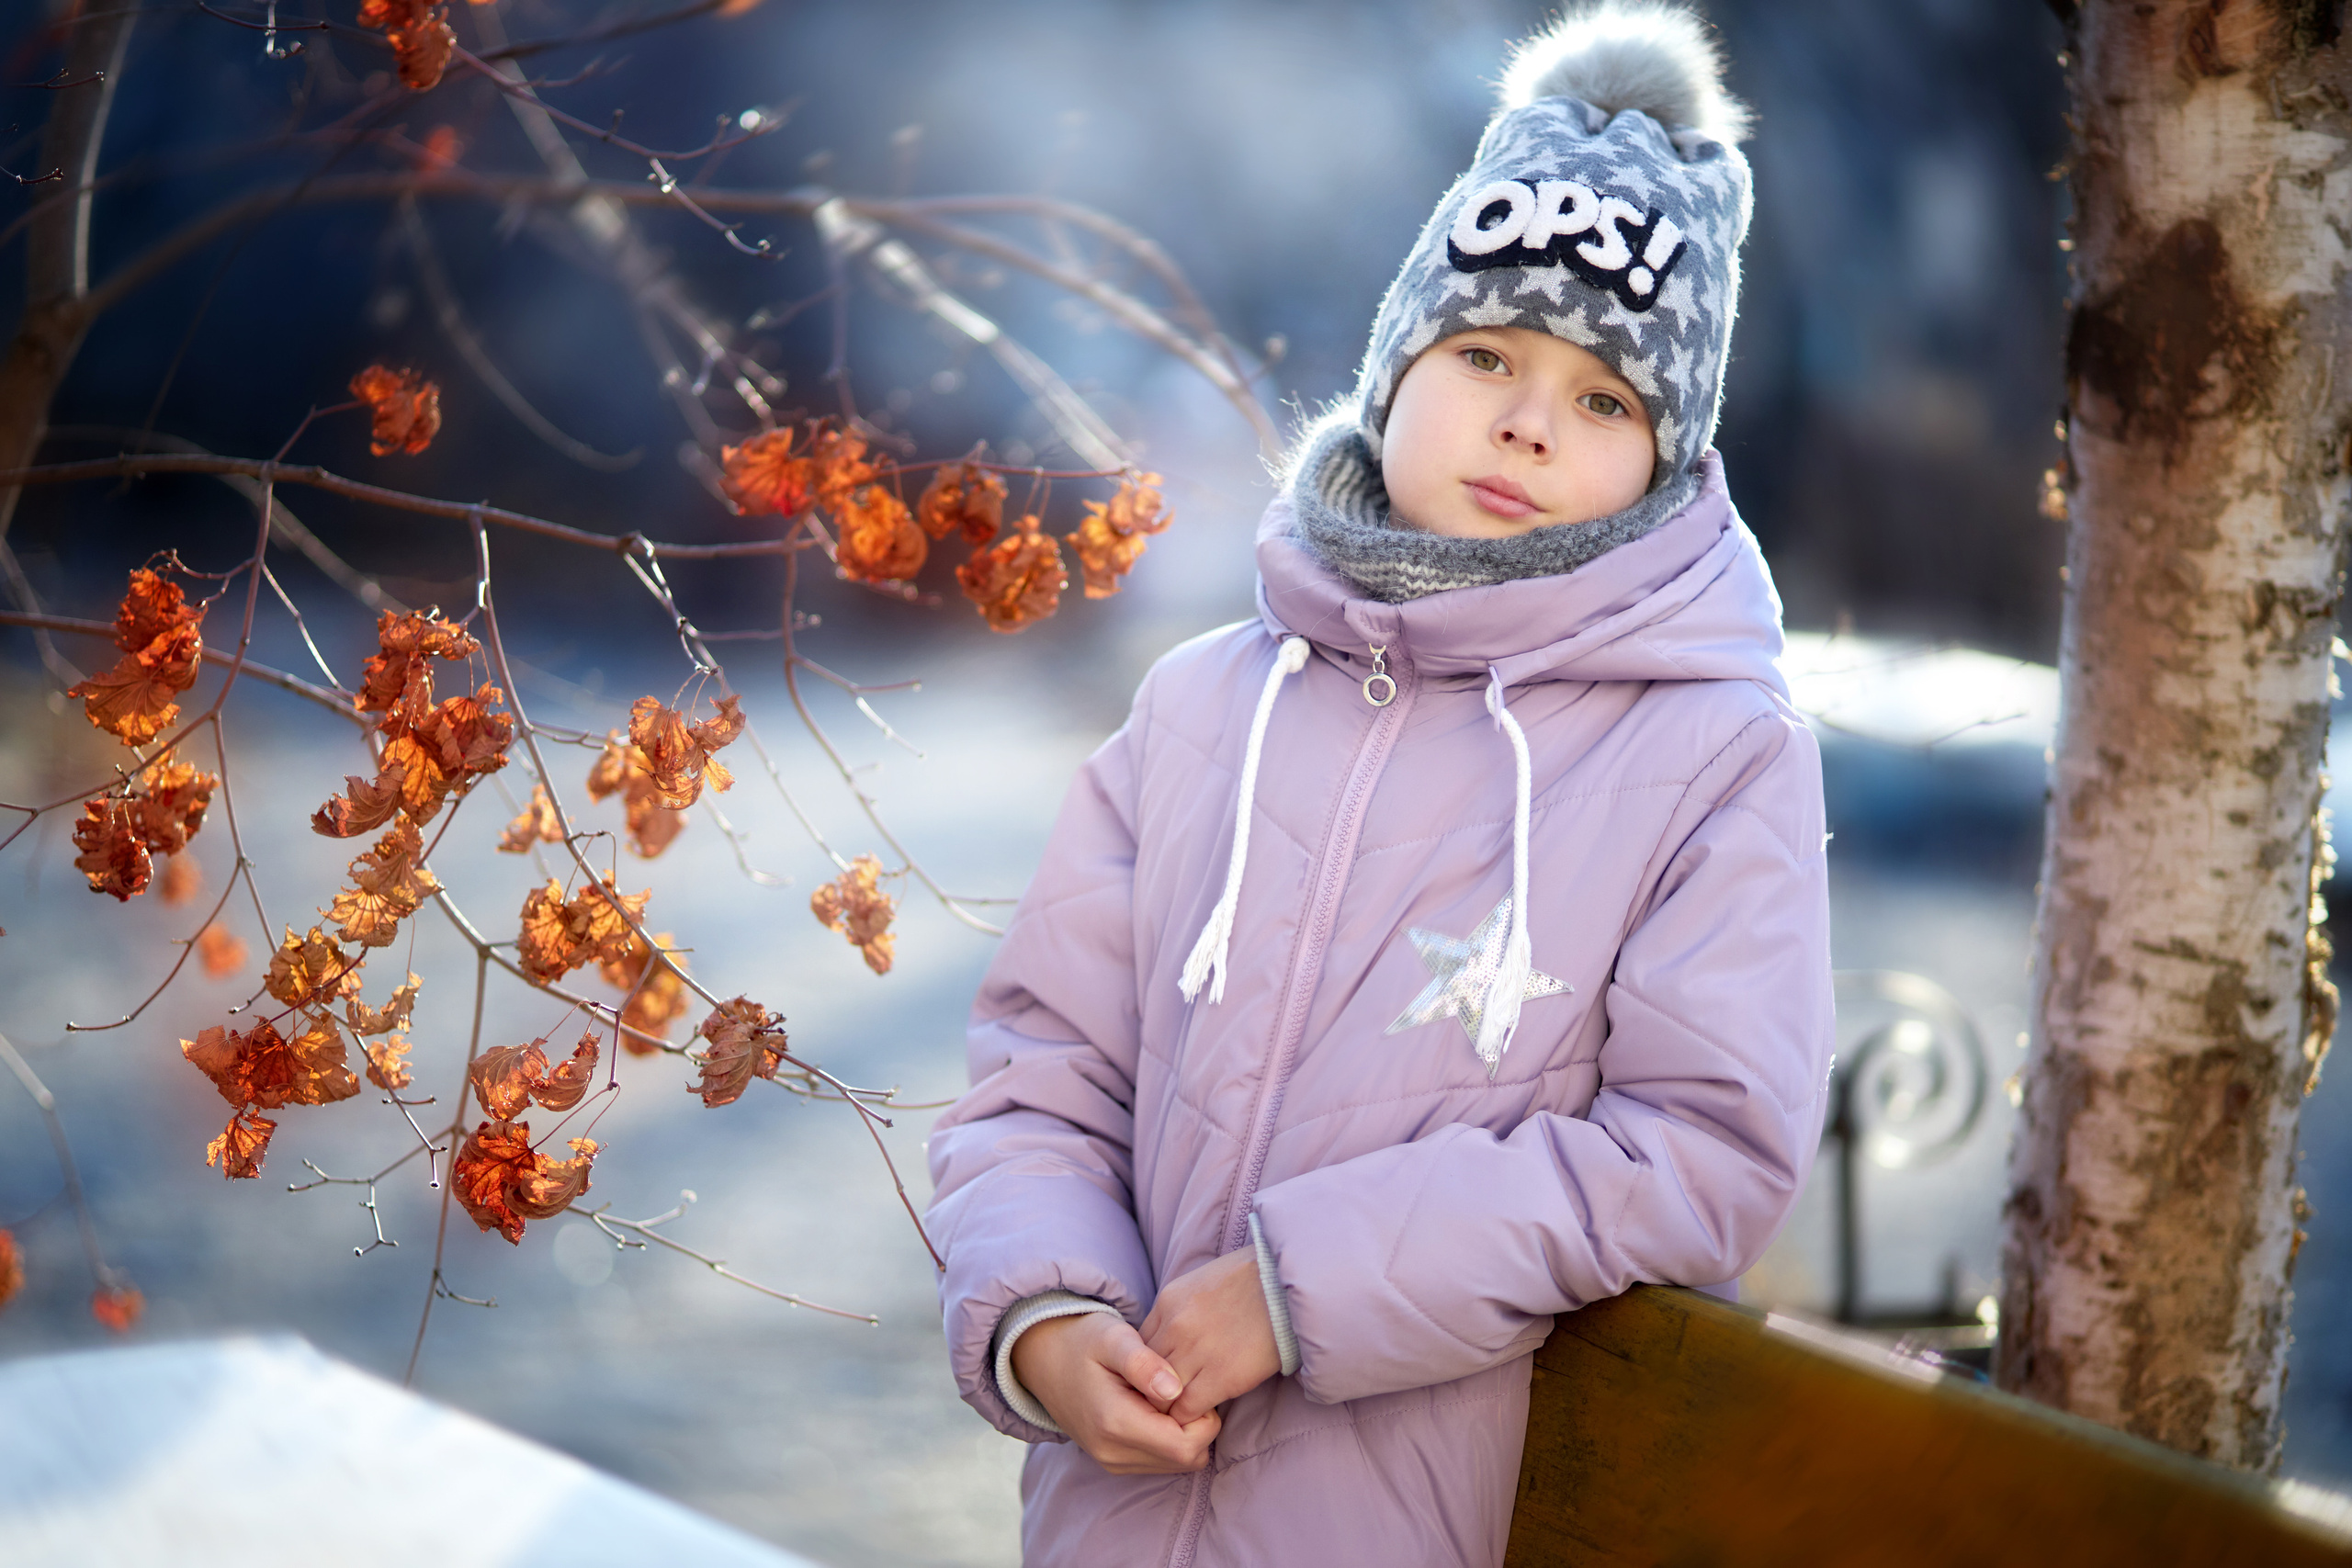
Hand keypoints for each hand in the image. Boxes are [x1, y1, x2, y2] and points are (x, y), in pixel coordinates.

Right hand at [1009, 1311, 1221, 1473]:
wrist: (1043, 1358)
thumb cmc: (1082, 1340)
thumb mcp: (1113, 1337)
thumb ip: (1144, 1363)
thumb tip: (1175, 1390)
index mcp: (1115, 1423)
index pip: (1187, 1445)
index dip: (1204, 1418)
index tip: (1192, 1384)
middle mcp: (1113, 1452)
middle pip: (1186, 1459)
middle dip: (1198, 1425)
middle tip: (1183, 1386)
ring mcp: (1111, 1462)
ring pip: (1177, 1464)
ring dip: (1184, 1432)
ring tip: (1166, 1394)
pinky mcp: (1113, 1462)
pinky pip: (1161, 1462)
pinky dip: (1169, 1439)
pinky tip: (1156, 1407)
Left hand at [1140, 1247, 1281, 1424]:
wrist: (1291, 1282)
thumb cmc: (1256, 1279)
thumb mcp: (1204, 1281)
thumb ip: (1183, 1308)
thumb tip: (1174, 1333)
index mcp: (1168, 1301)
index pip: (1137, 1347)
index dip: (1145, 1369)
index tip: (1158, 1380)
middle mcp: (1175, 1326)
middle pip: (1142, 1374)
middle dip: (1151, 1392)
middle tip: (1165, 1404)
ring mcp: (1196, 1351)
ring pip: (1160, 1396)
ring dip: (1170, 1409)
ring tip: (1182, 1415)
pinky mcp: (1222, 1376)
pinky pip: (1188, 1409)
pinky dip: (1190, 1419)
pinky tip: (1202, 1417)